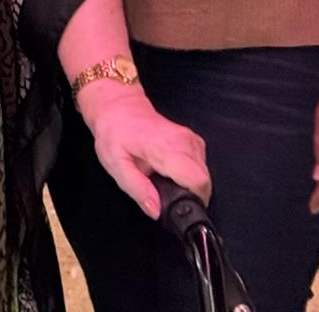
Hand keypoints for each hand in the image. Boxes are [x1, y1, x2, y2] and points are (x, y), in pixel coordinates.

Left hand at [79, 83, 211, 217]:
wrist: (118, 107)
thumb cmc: (114, 133)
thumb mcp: (115, 164)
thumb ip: (137, 189)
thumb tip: (156, 210)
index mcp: (164, 148)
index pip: (197, 180)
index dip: (193, 199)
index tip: (178, 205)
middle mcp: (183, 141)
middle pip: (204, 181)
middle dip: (190, 195)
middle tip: (167, 193)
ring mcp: (190, 139)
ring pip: (204, 174)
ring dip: (190, 185)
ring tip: (166, 181)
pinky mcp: (193, 140)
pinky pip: (201, 165)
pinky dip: (191, 174)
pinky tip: (172, 172)